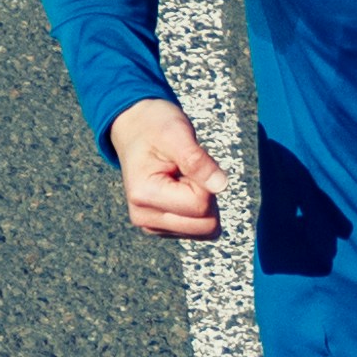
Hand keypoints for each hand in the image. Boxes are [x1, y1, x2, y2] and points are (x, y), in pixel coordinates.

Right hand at [106, 98, 229, 239]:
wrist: (136, 128)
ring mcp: (152, 225)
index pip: (200, 205)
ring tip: (182, 177)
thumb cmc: (154, 127)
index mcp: (144, 195)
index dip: (207, 182)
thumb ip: (197, 160)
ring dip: (203, 201)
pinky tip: (181, 187)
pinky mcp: (162, 227)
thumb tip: (221, 186)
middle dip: (207, 195)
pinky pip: (199, 228)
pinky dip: (198, 207)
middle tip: (187, 171)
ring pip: (205, 230)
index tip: (189, 162)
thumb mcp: (176, 134)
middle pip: (205, 225)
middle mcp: (144, 217)